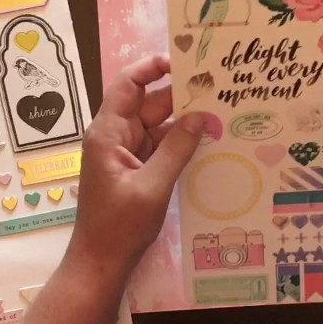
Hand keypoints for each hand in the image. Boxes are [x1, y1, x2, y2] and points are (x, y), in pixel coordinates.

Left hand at [72, 54, 202, 272]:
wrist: (101, 262)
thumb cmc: (119, 226)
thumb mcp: (152, 186)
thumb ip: (176, 149)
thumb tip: (201, 117)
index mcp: (108, 133)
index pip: (129, 84)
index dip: (153, 67)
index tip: (184, 60)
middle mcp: (115, 136)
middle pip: (149, 104)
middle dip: (181, 96)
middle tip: (218, 87)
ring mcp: (125, 153)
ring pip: (158, 125)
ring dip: (185, 121)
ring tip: (221, 110)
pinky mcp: (136, 169)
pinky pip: (160, 146)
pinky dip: (180, 142)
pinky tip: (207, 139)